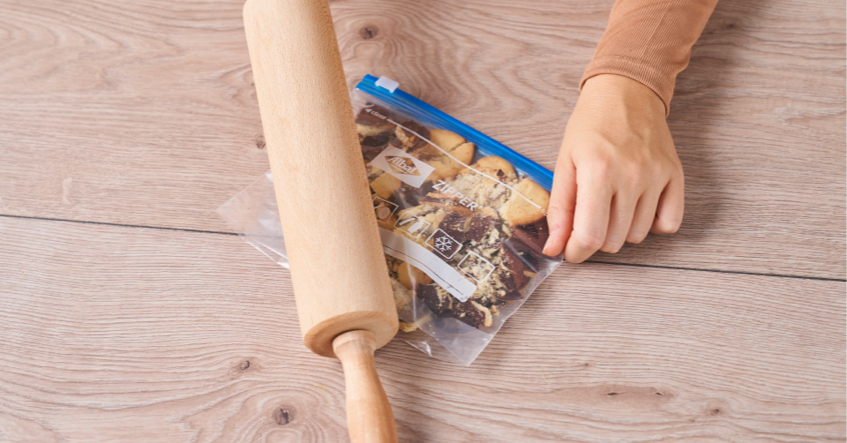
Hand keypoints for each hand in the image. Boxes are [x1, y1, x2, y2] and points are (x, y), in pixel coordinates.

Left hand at [542, 74, 683, 262]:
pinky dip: (652, 225)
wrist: (626, 92)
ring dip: (620, 230)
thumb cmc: (590, 126)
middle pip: (613, 240)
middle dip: (595, 238)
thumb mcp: (564, 163)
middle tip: (588, 217)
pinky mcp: (675, 175)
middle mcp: (631, 176)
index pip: (590, 236)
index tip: (571, 252)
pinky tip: (637, 208)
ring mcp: (656, 176)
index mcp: (597, 172)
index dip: (577, 253)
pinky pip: (669, 224)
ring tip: (611, 204)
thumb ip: (559, 209)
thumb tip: (554, 248)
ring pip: (637, 235)